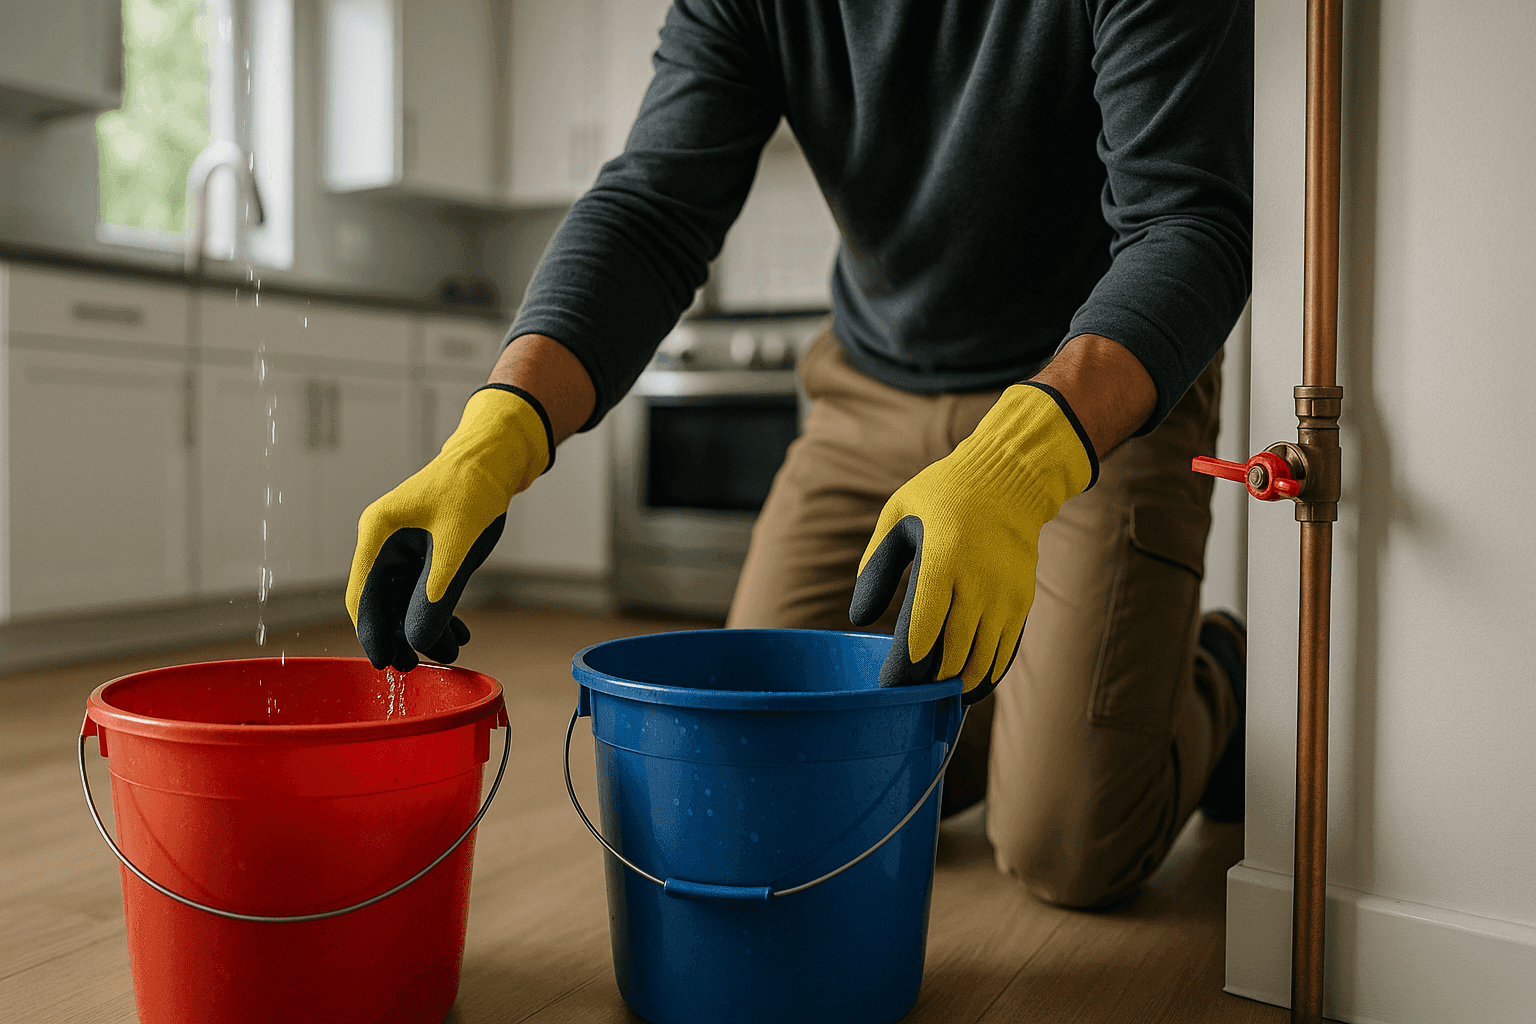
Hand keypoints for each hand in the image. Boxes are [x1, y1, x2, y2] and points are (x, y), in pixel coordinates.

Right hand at [346, 385, 553, 669]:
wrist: (495, 460)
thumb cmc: (472, 492)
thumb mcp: (456, 549)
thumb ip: (435, 596)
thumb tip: (416, 641)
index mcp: (378, 534)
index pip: (362, 594)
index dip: (370, 632)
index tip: (383, 663)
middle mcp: (383, 542)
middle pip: (382, 602)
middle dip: (401, 635)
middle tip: (418, 668)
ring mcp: (404, 548)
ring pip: (405, 601)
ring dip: (425, 627)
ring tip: (451, 653)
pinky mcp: (425, 551)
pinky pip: (424, 591)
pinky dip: (439, 612)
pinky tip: (458, 634)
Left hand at [849, 383, 1096, 701]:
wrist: (1009, 478)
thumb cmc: (942, 495)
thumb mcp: (898, 516)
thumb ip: (876, 566)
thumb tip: (858, 618)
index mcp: (942, 561)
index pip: (921, 631)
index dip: (904, 667)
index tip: (888, 686)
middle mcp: (977, 584)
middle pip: (951, 654)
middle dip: (928, 682)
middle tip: (907, 698)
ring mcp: (1005, 596)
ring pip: (981, 660)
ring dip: (957, 683)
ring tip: (934, 696)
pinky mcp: (1022, 601)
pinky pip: (1004, 651)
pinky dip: (986, 674)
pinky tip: (967, 685)